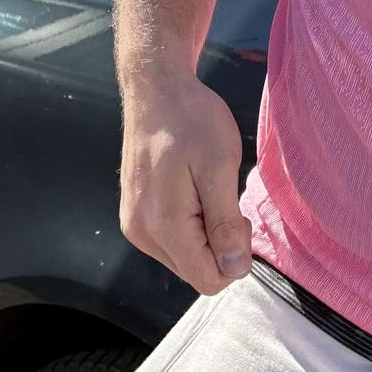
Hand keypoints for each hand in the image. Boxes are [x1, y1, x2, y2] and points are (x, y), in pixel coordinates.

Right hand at [118, 70, 253, 294]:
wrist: (156, 91)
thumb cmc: (191, 120)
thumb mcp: (220, 167)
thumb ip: (226, 223)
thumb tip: (234, 269)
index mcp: (163, 225)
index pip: (209, 280)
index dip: (235, 258)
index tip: (237, 215)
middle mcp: (142, 234)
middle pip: (197, 273)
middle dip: (220, 247)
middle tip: (223, 198)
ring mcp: (135, 226)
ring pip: (186, 260)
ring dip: (206, 236)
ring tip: (205, 191)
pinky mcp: (135, 218)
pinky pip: (173, 243)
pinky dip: (191, 227)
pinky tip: (192, 191)